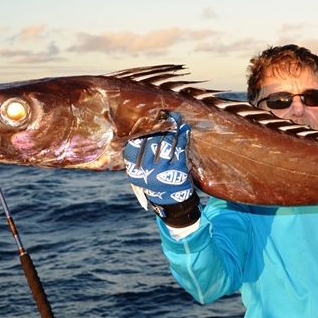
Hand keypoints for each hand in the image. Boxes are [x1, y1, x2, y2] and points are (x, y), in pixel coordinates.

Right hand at [123, 112, 199, 226]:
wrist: (172, 203)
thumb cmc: (155, 181)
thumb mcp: (141, 173)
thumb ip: (139, 156)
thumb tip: (139, 127)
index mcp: (134, 171)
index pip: (133, 146)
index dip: (139, 130)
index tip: (145, 119)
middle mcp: (146, 172)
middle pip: (150, 141)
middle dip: (157, 125)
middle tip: (163, 114)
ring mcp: (162, 172)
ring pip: (166, 142)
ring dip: (172, 127)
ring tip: (175, 117)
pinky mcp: (178, 171)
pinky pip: (180, 148)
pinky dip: (182, 136)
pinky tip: (184, 128)